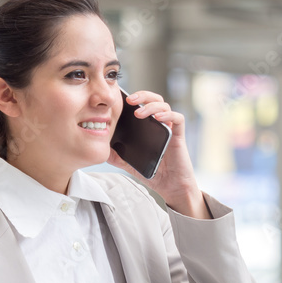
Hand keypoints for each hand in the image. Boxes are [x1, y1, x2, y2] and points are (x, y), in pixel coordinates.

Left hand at [109, 90, 208, 217]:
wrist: (171, 187)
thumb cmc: (154, 173)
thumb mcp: (130, 163)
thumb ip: (117, 156)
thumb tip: (102, 148)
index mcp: (148, 127)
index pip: (142, 104)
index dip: (134, 97)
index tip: (120, 99)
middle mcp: (160, 124)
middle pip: (154, 99)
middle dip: (142, 95)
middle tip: (129, 100)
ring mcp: (170, 129)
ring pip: (164, 105)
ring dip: (151, 105)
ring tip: (139, 113)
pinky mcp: (179, 136)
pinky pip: (178, 119)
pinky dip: (168, 115)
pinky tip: (158, 118)